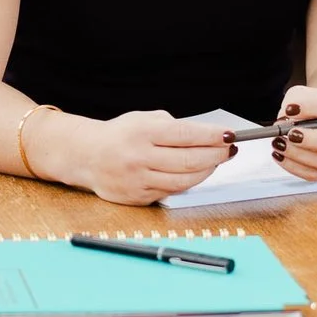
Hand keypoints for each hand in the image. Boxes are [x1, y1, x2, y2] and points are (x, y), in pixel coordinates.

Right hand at [58, 110, 235, 205]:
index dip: (212, 136)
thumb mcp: (143, 119)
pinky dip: (186, 183)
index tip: (230, 135)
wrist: (86, 155)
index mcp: (141, 132)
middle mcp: (139, 157)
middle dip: (216, 155)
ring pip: (184, 181)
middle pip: (189, 160)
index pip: (186, 134)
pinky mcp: (138, 197)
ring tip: (215, 162)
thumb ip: (172, 126)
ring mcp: (138, 180)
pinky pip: (171, 192)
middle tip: (229, 150)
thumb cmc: (120, 135)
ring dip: (206, 172)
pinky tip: (194, 173)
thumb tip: (207, 137)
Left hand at [269, 87, 316, 182]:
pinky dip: (294, 167)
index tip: (291, 109)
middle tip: (290, 134)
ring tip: (279, 143)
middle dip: (312, 140)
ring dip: (299, 155)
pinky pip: (315, 175)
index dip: (311, 107)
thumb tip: (283, 121)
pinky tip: (280, 156)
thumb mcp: (305, 94)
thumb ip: (294, 102)